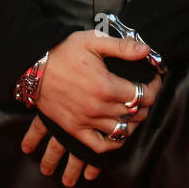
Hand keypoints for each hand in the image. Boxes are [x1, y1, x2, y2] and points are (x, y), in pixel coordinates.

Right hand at [19, 26, 162, 178]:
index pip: (143, 95)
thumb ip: (122, 47)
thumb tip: (147, 51)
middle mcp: (98, 108)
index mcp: (106, 86)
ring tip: (134, 110)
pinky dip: (114, 143)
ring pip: (122, 131)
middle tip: (145, 92)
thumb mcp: (93, 41)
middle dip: (146, 103)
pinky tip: (119, 133)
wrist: (33, 66)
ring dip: (133, 121)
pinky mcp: (74, 129)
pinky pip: (100, 146)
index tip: (155, 80)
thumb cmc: (63, 51)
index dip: (154, 88)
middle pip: (136, 113)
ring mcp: (86, 121)